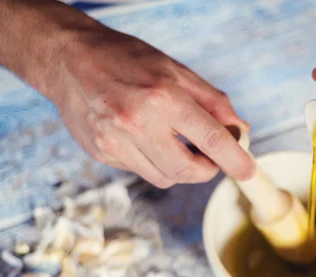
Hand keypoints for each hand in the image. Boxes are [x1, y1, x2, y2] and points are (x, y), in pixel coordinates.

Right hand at [49, 26, 254, 187]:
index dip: (234, 159)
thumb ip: (212, 103)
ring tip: (174, 143)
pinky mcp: (102, 153)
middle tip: (211, 158)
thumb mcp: (176, 71)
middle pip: (188, 171)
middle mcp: (137, 123)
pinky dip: (152, 162)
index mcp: (163, 97)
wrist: (69, 60)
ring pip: (165, 178)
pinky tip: (145, 139)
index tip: (247, 170)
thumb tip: (239, 131)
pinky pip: (140, 171)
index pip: (210, 139)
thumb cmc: (126, 59)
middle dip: (207, 170)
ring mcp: (115, 142)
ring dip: (180, 168)